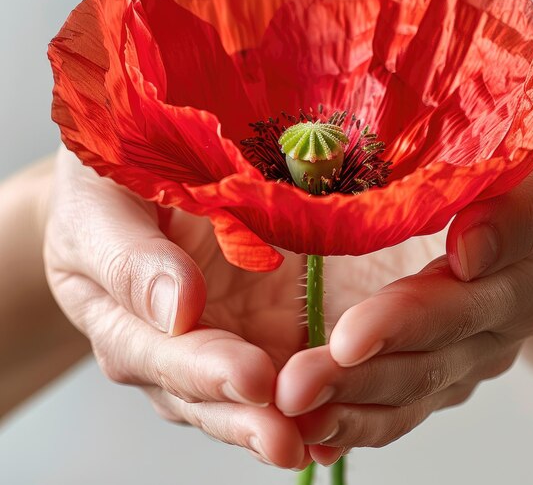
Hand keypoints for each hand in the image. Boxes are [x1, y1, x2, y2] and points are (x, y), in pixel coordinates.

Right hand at [44, 148, 311, 468]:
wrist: (138, 178)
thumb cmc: (107, 189)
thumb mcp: (101, 210)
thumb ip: (130, 260)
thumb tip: (176, 311)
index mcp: (125, 323)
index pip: (162, 357)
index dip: (206, 370)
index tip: (249, 377)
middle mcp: (177, 346)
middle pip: (209, 396)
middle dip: (249, 418)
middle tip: (288, 439)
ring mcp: (226, 337)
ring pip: (252, 395)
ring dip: (287, 416)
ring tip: (322, 436)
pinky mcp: (267, 322)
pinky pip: (291, 360)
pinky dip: (318, 384)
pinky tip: (345, 400)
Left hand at [274, 59, 532, 464]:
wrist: (529, 153)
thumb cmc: (531, 123)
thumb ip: (529, 192)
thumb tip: (474, 251)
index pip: (476, 298)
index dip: (416, 317)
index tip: (355, 332)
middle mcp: (504, 308)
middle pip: (438, 354)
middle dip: (366, 371)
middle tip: (300, 383)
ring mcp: (471, 335)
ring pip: (416, 385)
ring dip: (352, 405)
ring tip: (292, 415)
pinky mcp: (437, 345)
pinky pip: (402, 394)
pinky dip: (357, 416)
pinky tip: (310, 435)